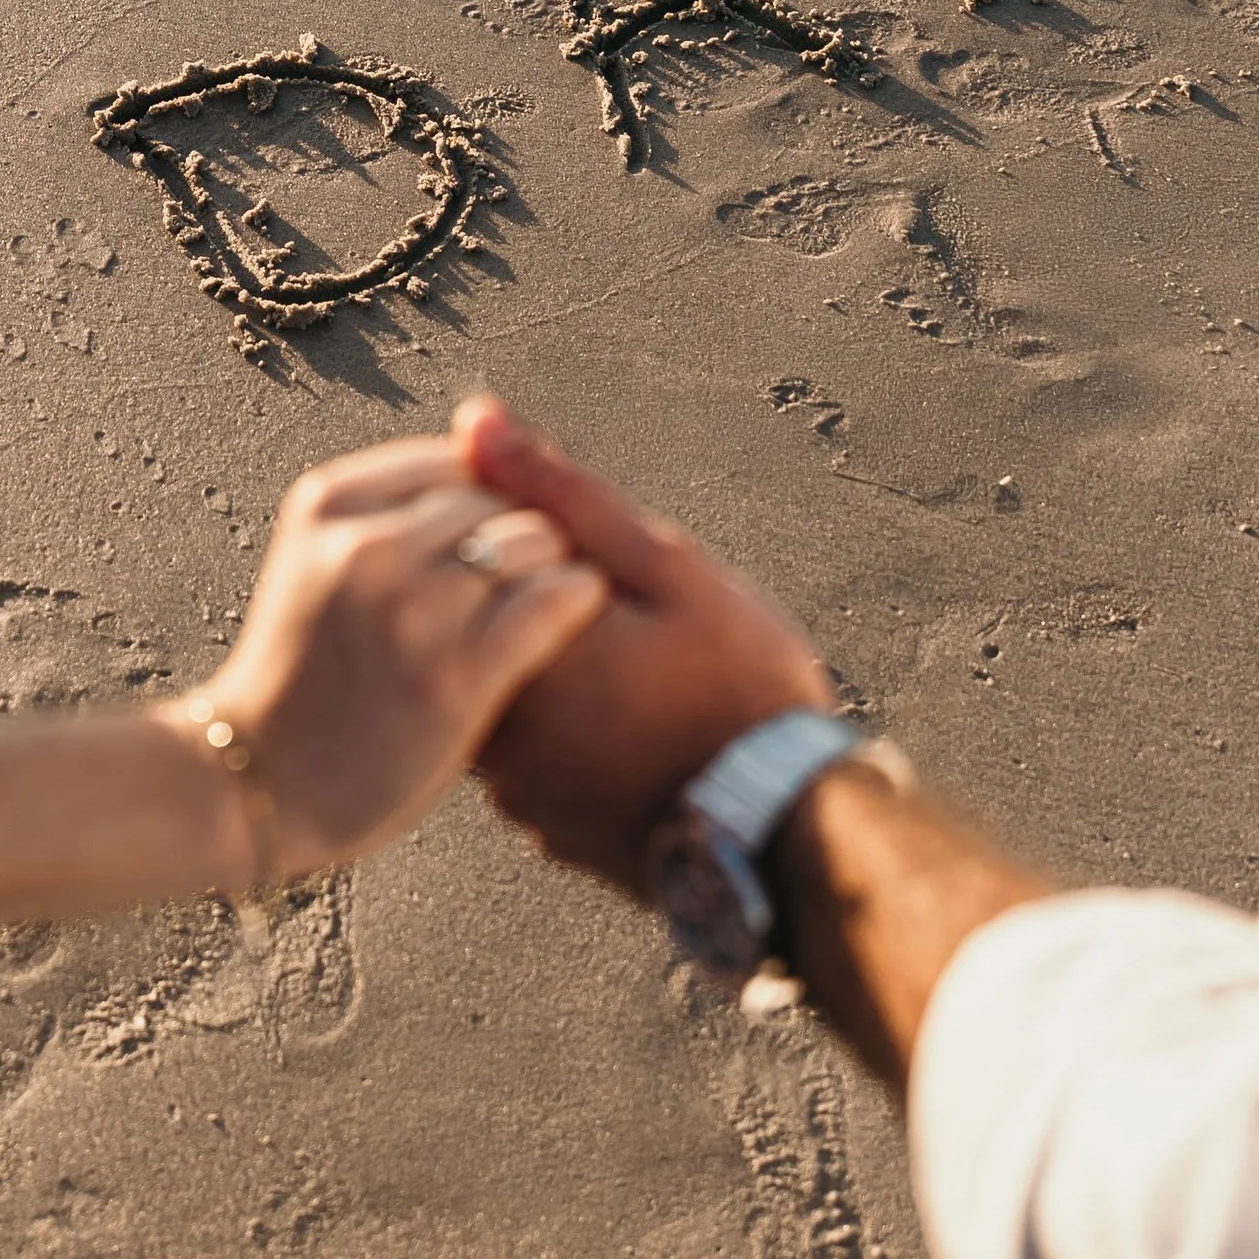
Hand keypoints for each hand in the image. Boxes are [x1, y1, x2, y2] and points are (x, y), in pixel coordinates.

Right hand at [188, 437, 608, 875]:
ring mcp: (411, 610)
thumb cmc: (303, 674)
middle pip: (498, 497)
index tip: (512, 524)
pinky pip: (551, 604)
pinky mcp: (454, 676)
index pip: (457, 457)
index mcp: (330, 501)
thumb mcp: (322, 560)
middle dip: (529, 525)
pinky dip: (576, 599)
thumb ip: (393, 507)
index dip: (498, 488)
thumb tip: (492, 432)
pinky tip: (579, 611)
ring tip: (559, 591)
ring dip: (557, 562)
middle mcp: (368, 544)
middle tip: (546, 564)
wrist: (255, 785)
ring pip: (534, 541)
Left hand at [451, 396, 831, 891]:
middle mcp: (495, 726)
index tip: (595, 556)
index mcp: (514, 649)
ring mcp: (518, 790)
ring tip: (639, 673)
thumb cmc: (740, 692)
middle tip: (633, 621)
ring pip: (509, 698)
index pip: (469, 565)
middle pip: (486, 633)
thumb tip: (475, 421)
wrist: (789, 836)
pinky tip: (632, 726)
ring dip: (553, 675)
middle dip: (538, 607)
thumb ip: (560, 491)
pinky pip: (535, 759)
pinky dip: (570, 734)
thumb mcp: (664, 565)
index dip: (527, 540)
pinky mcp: (547, 829)